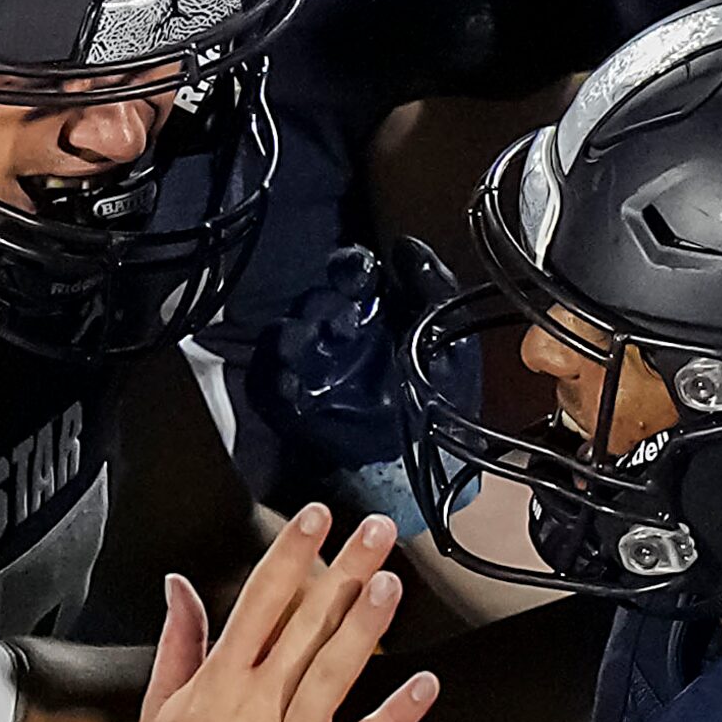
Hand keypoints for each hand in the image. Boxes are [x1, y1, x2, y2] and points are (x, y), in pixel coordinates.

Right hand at [118, 505, 438, 721]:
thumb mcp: (160, 713)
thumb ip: (179, 643)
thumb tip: (179, 583)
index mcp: (217, 687)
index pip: (258, 604)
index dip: (291, 556)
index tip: (316, 517)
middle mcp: (254, 712)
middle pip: (305, 628)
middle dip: (342, 572)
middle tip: (376, 529)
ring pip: (333, 676)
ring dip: (365, 626)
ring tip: (392, 583)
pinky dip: (396, 716)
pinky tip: (425, 684)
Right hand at [240, 242, 470, 527]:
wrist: (429, 475)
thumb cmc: (441, 409)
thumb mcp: (453, 343)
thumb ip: (433, 288)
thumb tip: (407, 246)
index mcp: (373, 319)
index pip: (350, 278)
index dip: (350, 270)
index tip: (359, 272)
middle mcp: (338, 342)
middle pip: (313, 304)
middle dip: (322, 305)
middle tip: (343, 320)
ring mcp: (312, 375)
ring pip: (285, 338)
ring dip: (295, 336)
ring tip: (314, 342)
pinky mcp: (291, 411)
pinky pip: (269, 387)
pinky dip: (276, 382)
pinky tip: (293, 382)